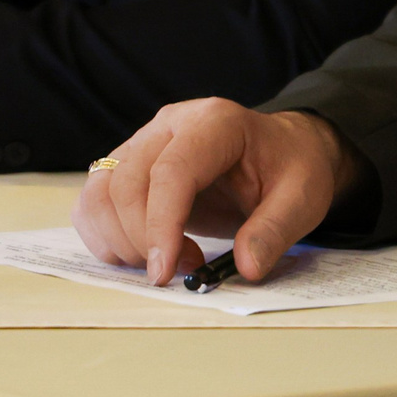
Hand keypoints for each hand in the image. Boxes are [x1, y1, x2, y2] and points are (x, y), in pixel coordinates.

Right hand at [72, 100, 362, 286]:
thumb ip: (274, 231)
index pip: (171, 171)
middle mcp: (170, 124)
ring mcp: (143, 141)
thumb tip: (246, 268)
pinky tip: (138, 254)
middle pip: (127, 182)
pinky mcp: (128, 163)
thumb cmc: (290, 169)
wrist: (280, 152)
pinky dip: (103, 235)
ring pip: (100, 191)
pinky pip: (93, 199)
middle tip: (186, 269)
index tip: (164, 272)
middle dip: (143, 240)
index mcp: (215, 123)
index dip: (161, 224)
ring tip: (165, 262)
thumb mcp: (302, 198)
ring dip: (120, 240)